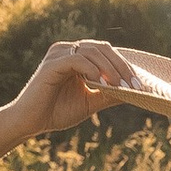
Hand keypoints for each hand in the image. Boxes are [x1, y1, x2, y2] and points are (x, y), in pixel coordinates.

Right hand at [15, 37, 141, 136]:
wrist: (30, 123)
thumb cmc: (57, 112)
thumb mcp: (90, 102)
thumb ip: (108, 94)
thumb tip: (133, 91)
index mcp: (76, 56)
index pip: (106, 52)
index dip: (124, 65)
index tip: (140, 84)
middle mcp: (67, 50)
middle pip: (102, 48)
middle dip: (121, 66)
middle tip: (134, 85)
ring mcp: (58, 55)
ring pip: (92, 51)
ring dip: (110, 68)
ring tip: (120, 86)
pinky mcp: (51, 65)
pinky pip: (76, 60)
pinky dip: (91, 69)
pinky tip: (101, 83)